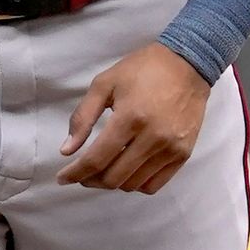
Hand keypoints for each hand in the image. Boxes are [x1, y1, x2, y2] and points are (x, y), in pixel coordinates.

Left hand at [56, 43, 211, 193]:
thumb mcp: (104, 83)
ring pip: (133, 185)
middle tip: (81, 173)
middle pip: (114, 178)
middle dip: (91, 180)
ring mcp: (170, 149)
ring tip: (102, 170)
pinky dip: (135, 184)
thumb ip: (83, 117)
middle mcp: (152, 138)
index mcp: (129, 118)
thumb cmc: (142, 70)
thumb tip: (67, 150)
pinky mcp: (183, 155)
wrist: (187, 65)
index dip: (75, 173)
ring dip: (112, 183)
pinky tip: (126, 171)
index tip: (62, 178)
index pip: (97, 159)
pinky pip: (154, 185)